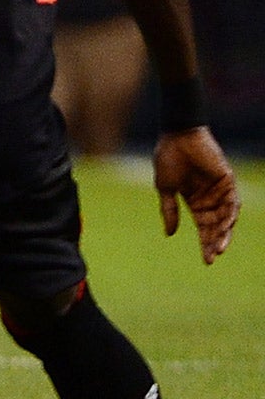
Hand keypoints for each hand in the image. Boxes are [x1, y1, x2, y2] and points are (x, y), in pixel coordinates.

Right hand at [154, 126, 241, 264]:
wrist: (176, 137)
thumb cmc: (167, 159)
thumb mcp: (165, 189)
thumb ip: (169, 211)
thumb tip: (170, 234)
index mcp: (195, 201)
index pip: (203, 227)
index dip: (205, 244)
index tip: (207, 262)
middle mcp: (210, 198)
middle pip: (216, 226)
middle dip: (214, 242)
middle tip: (211, 258)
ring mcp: (220, 190)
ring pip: (226, 218)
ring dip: (223, 233)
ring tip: (218, 248)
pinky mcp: (228, 182)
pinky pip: (232, 203)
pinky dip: (229, 216)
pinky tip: (223, 227)